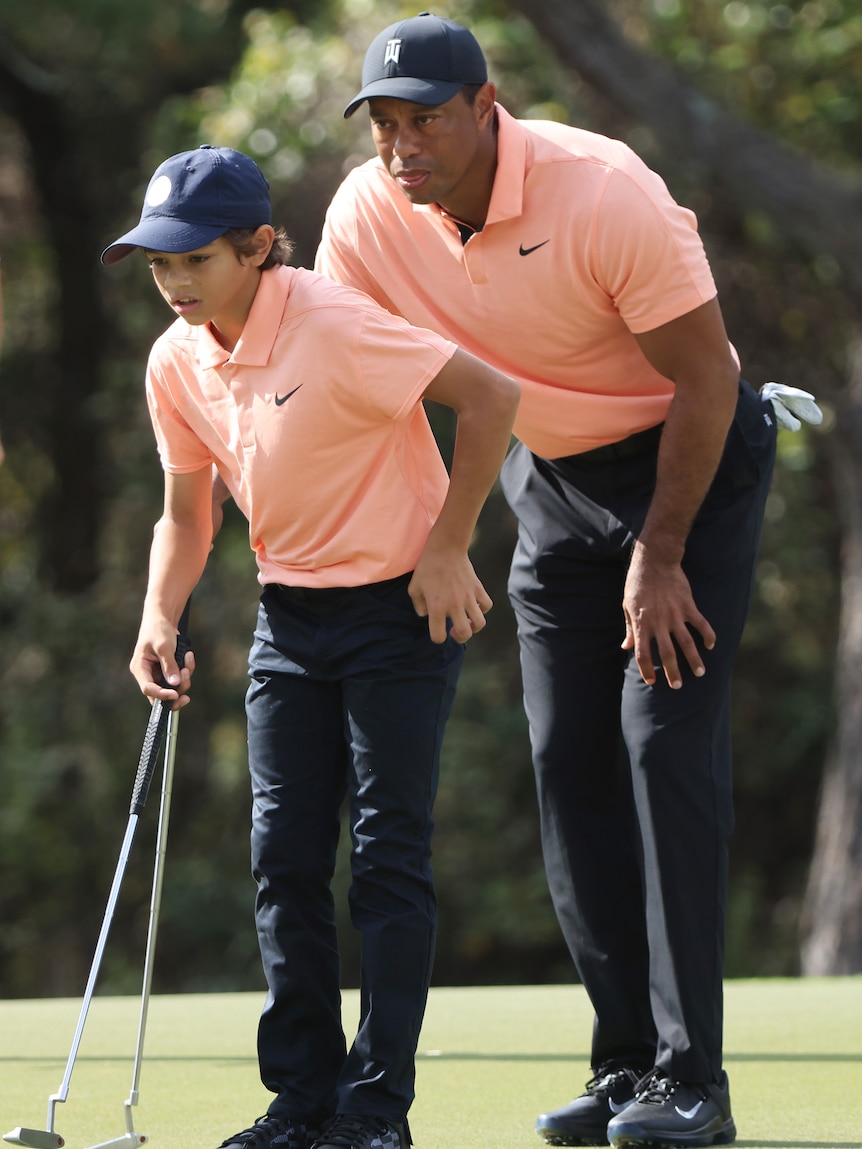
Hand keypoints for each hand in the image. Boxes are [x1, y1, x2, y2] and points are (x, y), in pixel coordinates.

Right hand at [130, 617, 194, 710]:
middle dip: (177, 688)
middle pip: (161, 694)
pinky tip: (188, 656)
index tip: (175, 694)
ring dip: (185, 677)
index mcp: (140, 668)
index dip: (161, 695)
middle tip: (187, 676)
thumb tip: (175, 683)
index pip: (148, 689)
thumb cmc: (158, 630)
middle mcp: (147, 674)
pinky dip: (187, 670)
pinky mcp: (168, 672)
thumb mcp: (164, 646)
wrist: (162, 620)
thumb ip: (169, 665)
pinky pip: (180, 678)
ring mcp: (158, 674)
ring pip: (173, 687)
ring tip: (187, 658)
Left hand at [408, 547, 492, 643]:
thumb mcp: (414, 588)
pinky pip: (487, 606)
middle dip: (459, 637)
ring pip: (479, 623)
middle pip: (464, 633)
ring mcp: (468, 598)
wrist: (445, 548)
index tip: (438, 631)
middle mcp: (454, 606)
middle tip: (454, 631)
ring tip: (467, 621)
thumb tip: (425, 615)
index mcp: (436, 607)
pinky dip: (482, 609)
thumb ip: (418, 606)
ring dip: (474, 627)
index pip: (439, 636)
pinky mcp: (478, 589)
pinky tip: (475, 606)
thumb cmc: (427, 567)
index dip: (437, 637)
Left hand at [622, 541, 714, 687]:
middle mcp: (659, 623)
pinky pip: (701, 624)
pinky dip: (707, 635)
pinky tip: (711, 645)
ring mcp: (675, 615)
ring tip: (700, 673)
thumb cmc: (637, 584)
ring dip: (694, 660)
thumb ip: (629, 628)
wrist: (655, 561)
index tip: (653, 681)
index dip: (647, 670)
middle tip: (678, 686)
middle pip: (667, 654)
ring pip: (686, 643)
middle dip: (673, 673)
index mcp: (641, 624)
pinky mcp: (688, 606)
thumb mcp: (627, 606)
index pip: (643, 654)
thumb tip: (625, 646)